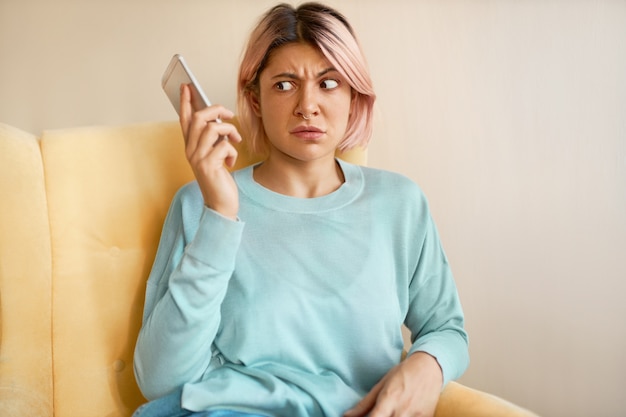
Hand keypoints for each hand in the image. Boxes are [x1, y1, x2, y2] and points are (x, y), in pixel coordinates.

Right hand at [179, 84, 242, 219]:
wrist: (221, 204)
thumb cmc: (220, 179)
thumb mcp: (215, 155)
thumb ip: (213, 139)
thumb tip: (219, 119)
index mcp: (190, 147)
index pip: (185, 120)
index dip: (185, 102)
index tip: (186, 87)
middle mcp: (190, 151)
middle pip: (199, 118)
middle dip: (216, 110)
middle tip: (229, 114)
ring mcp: (197, 159)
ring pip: (212, 129)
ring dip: (229, 131)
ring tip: (236, 141)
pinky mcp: (208, 166)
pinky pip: (224, 146)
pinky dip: (233, 151)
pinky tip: (231, 163)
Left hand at [344, 352, 442, 416]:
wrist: (429, 368)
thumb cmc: (403, 373)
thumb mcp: (382, 384)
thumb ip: (364, 403)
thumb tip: (347, 415)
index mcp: (389, 399)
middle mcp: (402, 410)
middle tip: (376, 415)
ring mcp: (415, 416)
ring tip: (389, 414)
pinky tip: (401, 414)